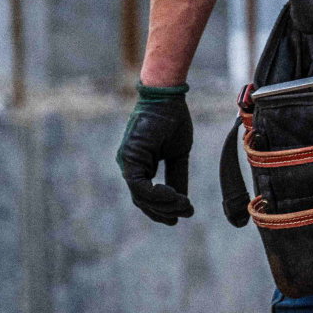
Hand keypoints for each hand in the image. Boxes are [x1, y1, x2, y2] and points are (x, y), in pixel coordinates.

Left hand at [117, 83, 194, 224]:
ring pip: (140, 196)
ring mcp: (127, 162)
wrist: (168, 98)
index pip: (147, 195)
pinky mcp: (129, 158)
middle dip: (164, 211)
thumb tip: (182, 199)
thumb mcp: (178, 154)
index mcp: (140, 164)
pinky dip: (157, 194)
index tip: (182, 214)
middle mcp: (130, 165)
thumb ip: (177, 175)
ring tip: (184, 206)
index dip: (164, 207)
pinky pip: (140, 186)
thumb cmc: (173, 120)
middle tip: (185, 213)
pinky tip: (174, 195)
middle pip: (142, 200)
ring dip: (163, 205)